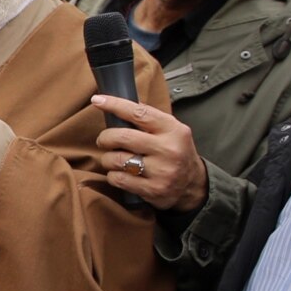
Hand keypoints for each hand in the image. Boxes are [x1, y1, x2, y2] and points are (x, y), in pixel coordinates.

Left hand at [91, 95, 207, 211]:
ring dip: (107, 158)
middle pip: (122, 137)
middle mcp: (168, 150)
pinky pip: (118, 179)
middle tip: (104, 140)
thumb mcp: (170, 129)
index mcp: (173, 130)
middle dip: (105, 137)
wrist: (193, 184)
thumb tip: (116, 102)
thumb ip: (148, 117)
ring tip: (113, 158)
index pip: (138, 113)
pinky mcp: (153, 190)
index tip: (97, 100)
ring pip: (116, 159)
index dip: (114, 105)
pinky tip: (119, 172)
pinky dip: (112, 175)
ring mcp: (162, 172)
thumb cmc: (174, 150)